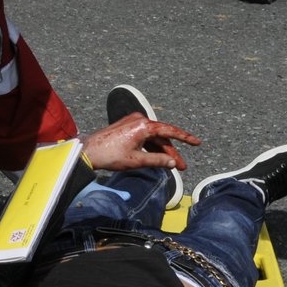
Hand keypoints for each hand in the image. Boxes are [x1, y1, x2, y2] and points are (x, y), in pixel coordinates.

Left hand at [81, 116, 200, 171]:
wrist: (89, 151)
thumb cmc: (111, 156)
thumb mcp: (137, 161)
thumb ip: (157, 161)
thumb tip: (174, 163)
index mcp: (143, 126)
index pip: (170, 131)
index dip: (185, 138)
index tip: (197, 143)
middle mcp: (140, 119)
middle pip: (162, 137)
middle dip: (171, 153)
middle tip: (182, 167)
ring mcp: (133, 121)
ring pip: (154, 138)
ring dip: (162, 151)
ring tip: (172, 166)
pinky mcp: (128, 126)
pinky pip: (145, 136)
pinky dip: (152, 147)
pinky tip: (158, 158)